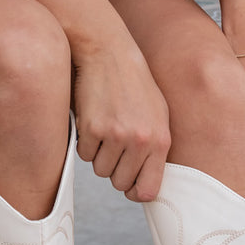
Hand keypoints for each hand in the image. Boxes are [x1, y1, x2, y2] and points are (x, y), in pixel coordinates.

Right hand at [71, 36, 170, 202]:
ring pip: (100, 170)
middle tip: (114, 147)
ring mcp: (116, 135)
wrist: (109, 53)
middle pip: (120, 183)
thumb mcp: (158, 114)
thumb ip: (156, 149)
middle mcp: (140, 140)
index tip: (129, 184)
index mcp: (160, 140)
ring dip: (99, 156)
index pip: (148, 190)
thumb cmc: (134, 84)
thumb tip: (148, 183)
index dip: (135, 191)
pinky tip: (93, 120)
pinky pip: (84, 155)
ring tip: (105, 130)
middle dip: (114, 170)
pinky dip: (85, 143)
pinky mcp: (92, 128)